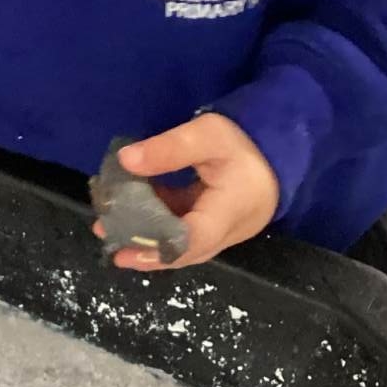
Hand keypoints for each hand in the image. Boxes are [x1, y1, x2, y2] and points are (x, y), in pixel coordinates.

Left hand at [98, 113, 279, 270]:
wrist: (280, 147)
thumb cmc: (246, 141)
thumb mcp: (208, 134)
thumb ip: (169, 149)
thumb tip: (125, 161)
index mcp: (230, 212)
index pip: (194, 240)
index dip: (158, 249)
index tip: (125, 249)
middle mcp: (227, 231)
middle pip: (183, 252)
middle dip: (143, 249)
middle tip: (106, 236)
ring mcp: (222, 230)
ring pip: (182, 244)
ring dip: (147, 238)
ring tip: (110, 226)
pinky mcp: (215, 223)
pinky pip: (185, 232)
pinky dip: (159, 224)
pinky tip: (135, 210)